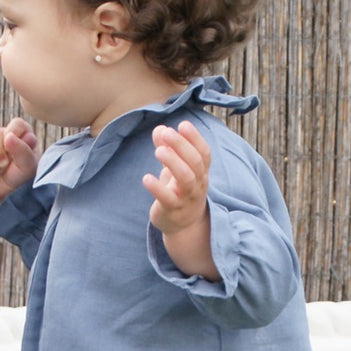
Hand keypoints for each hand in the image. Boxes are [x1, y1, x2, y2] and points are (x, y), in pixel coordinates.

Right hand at [0, 117, 39, 200]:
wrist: (10, 196)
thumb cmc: (24, 180)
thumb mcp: (28, 166)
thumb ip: (22, 150)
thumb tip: (8, 136)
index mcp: (25, 136)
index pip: (17, 124)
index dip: (11, 135)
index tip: (11, 151)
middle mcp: (8, 137)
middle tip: (3, 165)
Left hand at [144, 121, 210, 235]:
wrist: (184, 226)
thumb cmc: (179, 191)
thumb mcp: (175, 168)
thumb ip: (167, 147)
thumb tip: (159, 129)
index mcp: (201, 172)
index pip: (204, 153)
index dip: (195, 138)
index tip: (182, 124)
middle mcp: (198, 184)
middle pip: (196, 163)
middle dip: (182, 145)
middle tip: (167, 133)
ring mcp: (186, 198)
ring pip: (186, 179)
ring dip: (173, 162)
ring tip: (158, 151)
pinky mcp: (172, 210)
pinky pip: (167, 199)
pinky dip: (157, 188)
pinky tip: (146, 178)